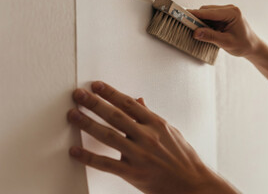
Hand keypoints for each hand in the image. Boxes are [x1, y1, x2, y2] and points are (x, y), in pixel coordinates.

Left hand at [67, 81, 237, 193]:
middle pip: (115, 116)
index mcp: (157, 124)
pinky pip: (106, 164)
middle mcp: (147, 137)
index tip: (96, 86)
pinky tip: (75, 151)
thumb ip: (151, 117)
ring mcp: (139, 155)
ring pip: (108, 136)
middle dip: (95, 104)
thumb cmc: (182, 157)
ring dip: (87, 124)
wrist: (192, 183)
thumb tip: (138, 100)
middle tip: (78, 94)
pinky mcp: (133, 173)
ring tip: (73, 114)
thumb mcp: (170, 132)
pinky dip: (88, 157)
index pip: (129, 104)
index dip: (111, 93)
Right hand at [188, 5, 261, 57]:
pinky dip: (205, 24)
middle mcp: (229, 9)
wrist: (252, 47)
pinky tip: (205, 32)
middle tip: (188, 28)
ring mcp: (226, 12)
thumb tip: (196, 32)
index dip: (195, 14)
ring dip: (201, 22)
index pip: (209, 12)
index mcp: (232, 13)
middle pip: (206, 11)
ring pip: (207, 13)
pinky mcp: (223, 16)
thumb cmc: (243, 45)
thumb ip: (211, 36)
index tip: (183, 15)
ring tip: (199, 33)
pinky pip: (210, 17)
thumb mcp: (226, 42)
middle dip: (197, 19)